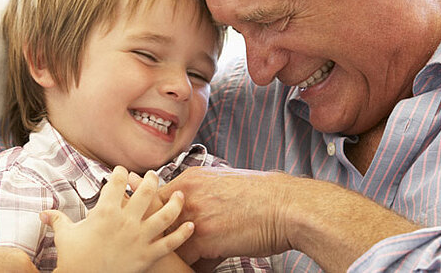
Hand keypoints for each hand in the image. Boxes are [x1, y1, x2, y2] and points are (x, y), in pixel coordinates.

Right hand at [41, 166, 194, 272]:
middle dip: (151, 179)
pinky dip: (182, 234)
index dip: (119, 173)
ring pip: (164, 214)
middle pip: (146, 192)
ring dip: (175, 203)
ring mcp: (140, 238)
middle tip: (153, 175)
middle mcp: (126, 221)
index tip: (121, 169)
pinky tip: (191, 225)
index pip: (116, 183)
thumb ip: (58, 220)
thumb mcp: (65, 237)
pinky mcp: (148, 255)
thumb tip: (43, 213)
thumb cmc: (73, 260)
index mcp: (105, 213)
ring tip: (180, 195)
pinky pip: (170, 243)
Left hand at [158, 166, 294, 264]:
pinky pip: (185, 260)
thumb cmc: (263, 196)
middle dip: (158, 235)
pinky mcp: (204, 238)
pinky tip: (204, 266)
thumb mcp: (225, 183)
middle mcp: (188, 194)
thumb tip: (193, 208)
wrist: (286, 206)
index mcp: (192, 178)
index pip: (156, 197)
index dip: (155, 215)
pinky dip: (193, 267)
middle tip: (161, 247)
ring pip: (167, 242)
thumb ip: (202, 193)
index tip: (157, 227)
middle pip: (154, 219)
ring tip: (181, 261)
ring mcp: (193, 216)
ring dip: (174, 254)